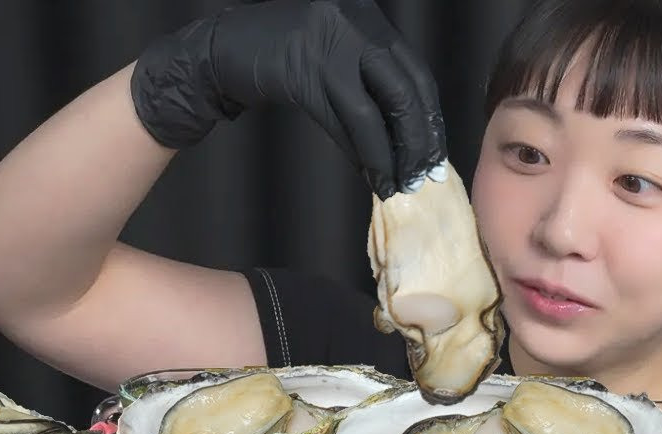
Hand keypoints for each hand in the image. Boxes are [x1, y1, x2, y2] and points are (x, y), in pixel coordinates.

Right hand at [130, 0, 446, 198]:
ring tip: (394, 185)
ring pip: (370, 114)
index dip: (430, 120)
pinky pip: (339, 121)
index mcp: (371, 20)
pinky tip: (367, 173)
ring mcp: (326, 47)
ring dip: (386, 156)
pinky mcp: (299, 72)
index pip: (417, 74)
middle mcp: (355, 26)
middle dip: (416, 143)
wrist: (225, 48)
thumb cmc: (287, 56)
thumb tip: (412, 133)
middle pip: (402, 93)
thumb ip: (374, 79)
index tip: (436, 157)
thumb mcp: (339, 53)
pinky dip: (357, 151)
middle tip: (421, 179)